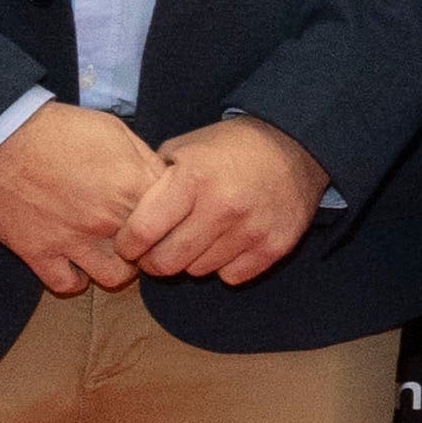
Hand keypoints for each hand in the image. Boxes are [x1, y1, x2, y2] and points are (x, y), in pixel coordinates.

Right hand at [0, 101, 167, 294]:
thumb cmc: (56, 128)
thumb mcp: (113, 130)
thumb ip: (144, 161)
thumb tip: (162, 182)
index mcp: (131, 185)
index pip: (173, 219)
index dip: (169, 221)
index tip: (159, 220)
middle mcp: (107, 219)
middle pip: (149, 253)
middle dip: (148, 247)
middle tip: (136, 239)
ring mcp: (73, 240)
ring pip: (115, 278)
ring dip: (116, 268)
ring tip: (108, 253)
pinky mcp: (39, 253)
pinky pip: (68, 285)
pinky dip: (74, 278)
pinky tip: (73, 263)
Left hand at [121, 112, 325, 287]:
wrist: (295, 146)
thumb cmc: (230, 148)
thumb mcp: (185, 147)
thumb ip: (154, 179)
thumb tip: (126, 213)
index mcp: (193, 178)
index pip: (143, 231)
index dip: (127, 245)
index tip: (127, 244)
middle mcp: (221, 207)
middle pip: (168, 262)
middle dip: (153, 262)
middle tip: (155, 252)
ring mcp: (250, 230)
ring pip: (199, 271)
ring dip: (190, 261)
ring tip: (195, 239)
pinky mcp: (273, 247)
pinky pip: (231, 276)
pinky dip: (223, 266)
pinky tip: (226, 243)